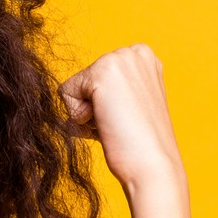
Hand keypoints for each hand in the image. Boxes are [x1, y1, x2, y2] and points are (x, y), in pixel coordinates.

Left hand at [59, 44, 185, 193]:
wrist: (153, 166)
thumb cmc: (141, 145)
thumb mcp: (130, 106)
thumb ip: (112, 93)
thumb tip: (83, 99)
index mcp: (144, 58)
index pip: (97, 78)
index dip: (104, 105)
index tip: (127, 118)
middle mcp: (134, 52)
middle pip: (84, 81)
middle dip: (94, 108)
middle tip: (120, 124)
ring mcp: (119, 58)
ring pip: (74, 88)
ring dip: (87, 114)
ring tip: (115, 124)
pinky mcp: (102, 71)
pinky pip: (65, 93)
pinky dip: (79, 117)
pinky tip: (105, 123)